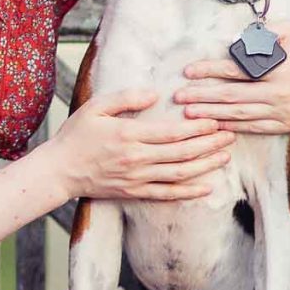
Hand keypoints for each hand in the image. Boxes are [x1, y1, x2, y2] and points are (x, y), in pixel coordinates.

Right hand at [51, 88, 236, 204]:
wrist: (59, 171)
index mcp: (129, 135)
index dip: (197, 127)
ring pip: (180, 174)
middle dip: (209, 144)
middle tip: (230, 135)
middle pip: (182, 152)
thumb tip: (154, 95)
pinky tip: (207, 187)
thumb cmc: (76, 135)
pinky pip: (167, 194)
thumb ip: (125, 98)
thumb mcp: (95, 107)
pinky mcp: (135, 193)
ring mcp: (137, 179)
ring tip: (225, 156)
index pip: (172, 132)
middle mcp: (137, 159)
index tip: (215, 119)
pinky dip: (189, 192)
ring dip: (206, 165)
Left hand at [171, 23, 289, 132]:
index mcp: (281, 67)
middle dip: (203, 97)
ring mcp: (286, 111)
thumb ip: (262, 33)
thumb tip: (232, 39)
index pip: (237, 70)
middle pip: (234, 96)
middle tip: (179, 97)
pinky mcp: (288, 124)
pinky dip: (234, 126)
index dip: (210, 70)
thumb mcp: (289, 30)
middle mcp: (283, 92)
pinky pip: (256, 127)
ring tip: (189, 113)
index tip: (188, 71)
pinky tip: (216, 124)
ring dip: (213, 114)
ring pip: (242, 115)